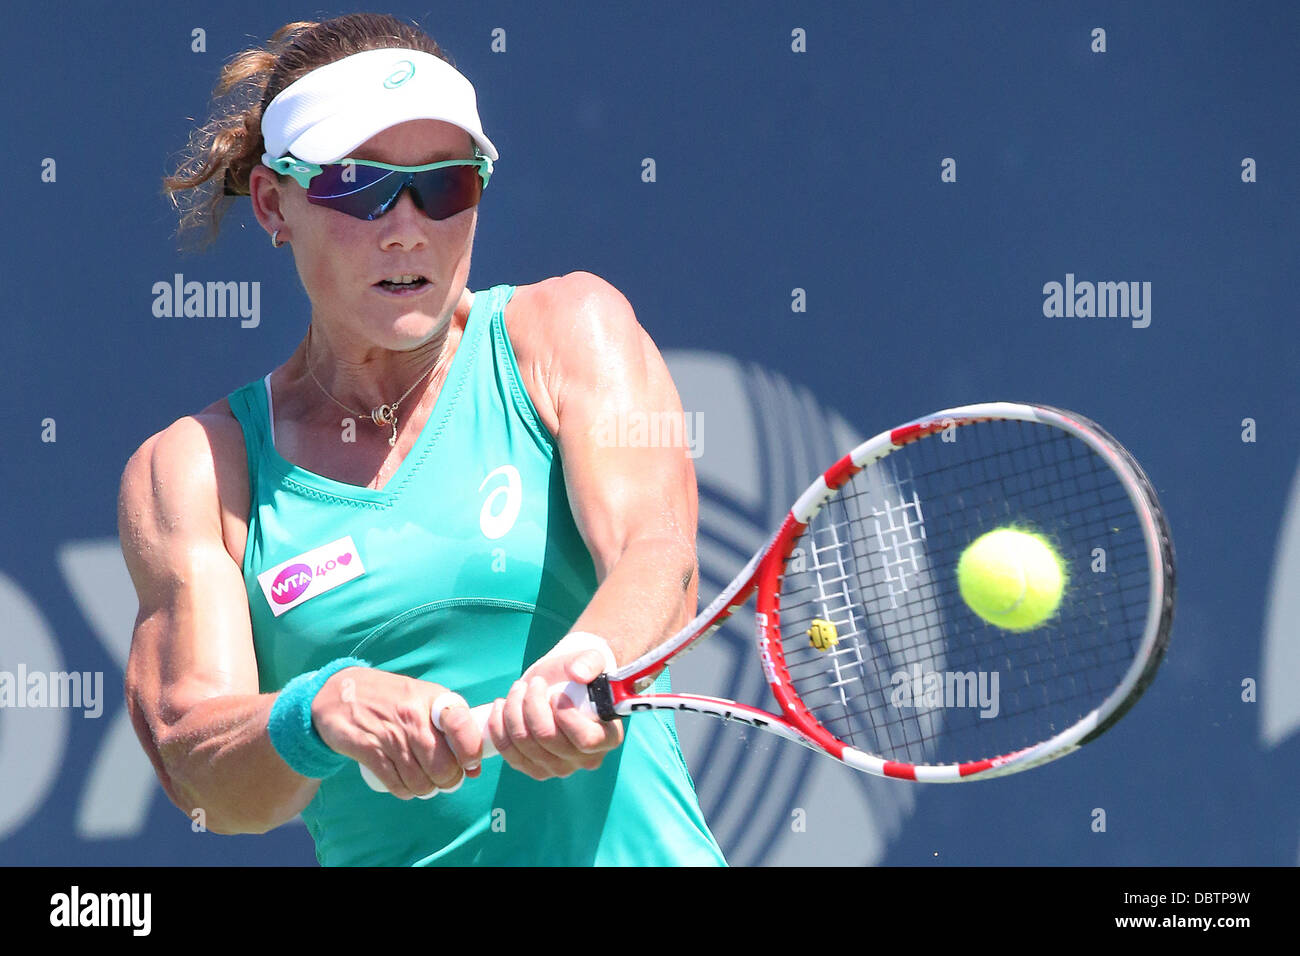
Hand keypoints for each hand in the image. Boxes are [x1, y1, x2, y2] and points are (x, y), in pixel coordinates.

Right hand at [309, 666, 484, 798]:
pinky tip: (404, 784)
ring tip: (424, 781)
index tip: (470, 763)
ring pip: (420, 781)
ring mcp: (390, 735)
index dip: (470, 751)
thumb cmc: (392, 698)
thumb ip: (450, 727)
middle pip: (442, 766)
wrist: (340, 692)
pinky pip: (396, 784)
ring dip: (425, 789)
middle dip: (448, 781)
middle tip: (445, 779)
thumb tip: (475, 767)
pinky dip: (404, 791)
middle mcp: (413, 716)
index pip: (461, 725)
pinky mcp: (368, 750)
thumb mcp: (423, 698)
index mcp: (432, 700)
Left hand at [480, 640, 623, 780]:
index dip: (567, 717)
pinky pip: (509, 753)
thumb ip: (590, 662)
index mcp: (607, 737)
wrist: (561, 684)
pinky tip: (501, 706)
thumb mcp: (590, 659)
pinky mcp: (533, 768)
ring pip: (525, 745)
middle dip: (533, 705)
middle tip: (534, 683)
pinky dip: (499, 727)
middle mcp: (585, 759)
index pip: (586, 740)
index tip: (556, 694)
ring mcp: (558, 768)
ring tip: (518, 689)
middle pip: (549, 740)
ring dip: (514, 711)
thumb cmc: (580, 674)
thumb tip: (579, 673)